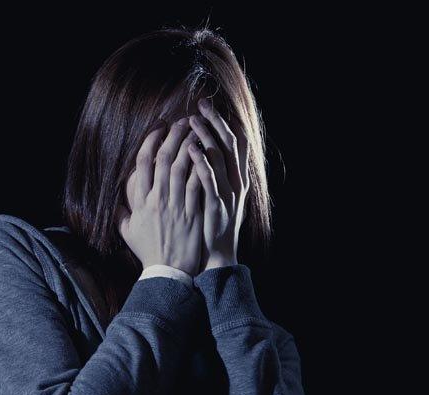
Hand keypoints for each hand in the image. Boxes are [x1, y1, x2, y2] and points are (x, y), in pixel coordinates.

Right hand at [117, 117, 204, 276]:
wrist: (167, 271)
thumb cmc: (148, 251)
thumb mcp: (127, 231)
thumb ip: (121, 212)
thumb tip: (114, 200)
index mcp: (140, 201)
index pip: (142, 163)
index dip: (150, 141)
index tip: (159, 127)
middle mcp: (156, 200)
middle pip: (164, 159)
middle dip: (173, 136)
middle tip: (182, 121)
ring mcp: (175, 206)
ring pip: (183, 168)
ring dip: (190, 146)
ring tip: (197, 131)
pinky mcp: (192, 213)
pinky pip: (198, 185)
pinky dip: (202, 167)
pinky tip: (208, 154)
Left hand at [187, 97, 250, 270]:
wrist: (218, 255)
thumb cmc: (213, 224)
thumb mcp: (218, 196)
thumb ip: (213, 175)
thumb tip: (200, 151)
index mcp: (237, 178)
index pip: (235, 143)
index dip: (223, 122)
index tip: (207, 106)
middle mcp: (236, 182)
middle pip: (230, 143)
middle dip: (215, 122)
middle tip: (201, 104)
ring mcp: (228, 193)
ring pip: (220, 157)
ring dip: (206, 137)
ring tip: (193, 121)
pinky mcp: (217, 205)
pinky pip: (210, 180)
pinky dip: (202, 163)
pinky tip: (191, 150)